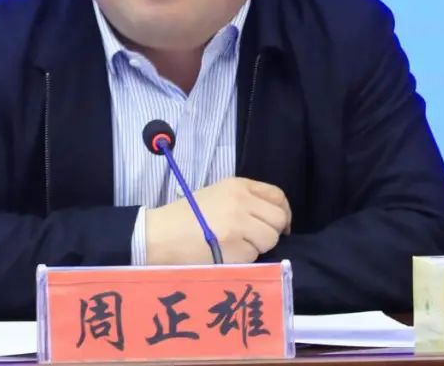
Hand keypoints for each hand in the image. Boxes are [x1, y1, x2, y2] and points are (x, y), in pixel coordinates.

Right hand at [145, 177, 290, 264]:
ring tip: (236, 246)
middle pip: (278, 219)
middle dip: (271, 232)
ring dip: (258, 247)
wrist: (160, 236)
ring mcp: (239, 224)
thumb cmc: (186, 217)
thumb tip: (274, 217)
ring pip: (270, 239)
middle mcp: (241, 200)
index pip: (277, 196)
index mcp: (237, 185)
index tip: (280, 226)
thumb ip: (245, 199)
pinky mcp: (235, 247)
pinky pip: (255, 255)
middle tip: (254, 239)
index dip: (284, 212)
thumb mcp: (217, 194)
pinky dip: (244, 259)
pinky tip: (226, 254)